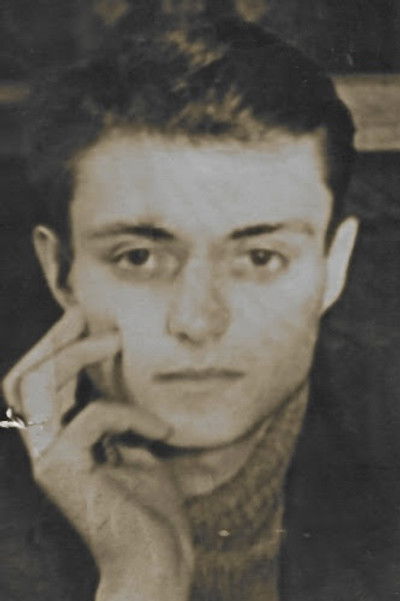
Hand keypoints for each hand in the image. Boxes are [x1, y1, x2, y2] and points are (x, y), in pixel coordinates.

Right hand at [2, 306, 193, 600]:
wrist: (157, 559)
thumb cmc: (150, 508)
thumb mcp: (135, 446)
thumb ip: (120, 415)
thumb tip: (118, 377)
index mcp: (59, 442)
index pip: (36, 385)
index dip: (53, 348)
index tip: (83, 320)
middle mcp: (43, 449)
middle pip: (24, 379)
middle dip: (52, 340)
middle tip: (83, 314)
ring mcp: (47, 460)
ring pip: (37, 385)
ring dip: (75, 355)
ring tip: (113, 341)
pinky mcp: (61, 471)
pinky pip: (93, 417)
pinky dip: (131, 415)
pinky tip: (162, 430)